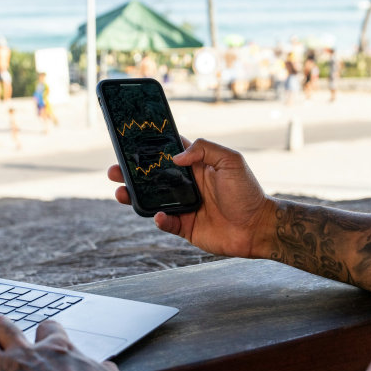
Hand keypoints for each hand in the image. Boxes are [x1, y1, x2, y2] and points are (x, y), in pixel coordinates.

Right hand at [108, 137, 276, 258]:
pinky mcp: (186, 227)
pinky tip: (158, 216)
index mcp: (195, 166)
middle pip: (152, 177)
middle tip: (113, 170)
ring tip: (121, 193)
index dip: (149, 148)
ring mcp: (185, 206)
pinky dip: (159, 220)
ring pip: (152, 200)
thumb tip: (176, 156)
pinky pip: (166, 223)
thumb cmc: (247, 192)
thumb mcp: (230, 160)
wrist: (258, 227)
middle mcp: (186, 185)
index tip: (129, 143)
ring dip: (135, 196)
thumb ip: (204, 149)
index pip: (167, 153)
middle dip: (131, 174)